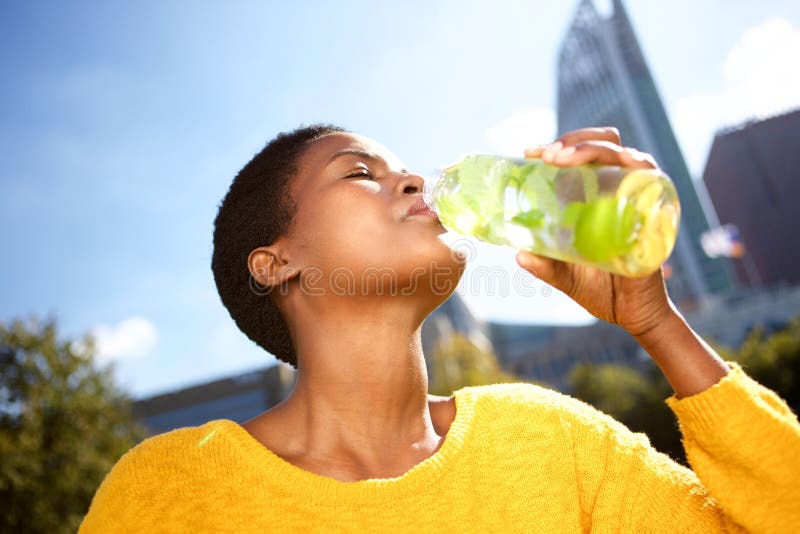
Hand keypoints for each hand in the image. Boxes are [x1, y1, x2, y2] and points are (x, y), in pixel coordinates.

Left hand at [517, 127, 671, 336]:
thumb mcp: (564, 275)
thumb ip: (544, 265)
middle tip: (548, 156)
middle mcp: (618, 191)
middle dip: (574, 140)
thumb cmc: (601, 290)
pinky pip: (651, 176)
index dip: (556, 147)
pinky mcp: (656, 211)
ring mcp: (638, 198)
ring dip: (592, 148)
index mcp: (595, 197)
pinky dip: (635, 164)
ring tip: (562, 159)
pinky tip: (617, 164)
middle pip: (603, 143)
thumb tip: (518, 254)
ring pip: (623, 153)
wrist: (632, 315)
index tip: (529, 153)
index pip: (579, 158)